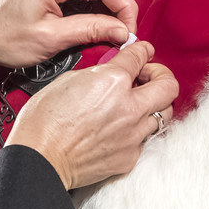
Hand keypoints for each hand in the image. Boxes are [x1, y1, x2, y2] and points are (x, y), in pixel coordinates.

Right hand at [10, 40, 178, 189]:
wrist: (39, 159)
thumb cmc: (44, 121)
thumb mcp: (67, 80)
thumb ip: (96, 74)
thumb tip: (108, 73)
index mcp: (113, 81)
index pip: (140, 56)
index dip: (143, 50)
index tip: (144, 51)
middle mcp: (130, 107)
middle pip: (169, 86)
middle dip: (161, 75)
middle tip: (147, 76)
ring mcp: (133, 135)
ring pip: (165, 114)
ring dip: (155, 104)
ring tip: (138, 104)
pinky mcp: (129, 156)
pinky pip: (145, 138)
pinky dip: (138, 130)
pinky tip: (122, 128)